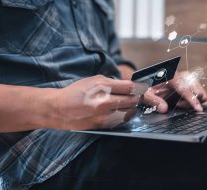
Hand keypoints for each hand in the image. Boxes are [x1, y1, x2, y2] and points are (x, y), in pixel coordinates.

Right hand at [48, 75, 167, 129]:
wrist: (57, 109)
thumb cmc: (77, 92)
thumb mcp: (95, 80)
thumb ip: (115, 83)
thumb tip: (133, 87)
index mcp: (103, 86)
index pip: (132, 87)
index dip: (143, 89)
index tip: (149, 90)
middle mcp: (104, 101)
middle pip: (134, 101)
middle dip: (142, 99)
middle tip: (145, 98)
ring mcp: (103, 116)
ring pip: (130, 112)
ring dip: (132, 107)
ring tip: (128, 103)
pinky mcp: (103, 126)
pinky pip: (121, 120)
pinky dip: (124, 115)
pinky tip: (119, 110)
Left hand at [150, 71, 206, 112]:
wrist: (147, 80)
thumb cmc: (146, 86)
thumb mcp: (145, 94)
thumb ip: (153, 100)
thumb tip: (164, 109)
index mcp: (171, 75)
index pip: (185, 88)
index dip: (192, 99)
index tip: (198, 109)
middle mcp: (181, 74)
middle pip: (197, 90)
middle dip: (190, 101)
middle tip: (177, 105)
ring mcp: (186, 77)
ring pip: (200, 92)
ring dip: (192, 101)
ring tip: (178, 103)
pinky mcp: (189, 81)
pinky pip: (199, 92)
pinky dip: (193, 99)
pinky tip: (182, 100)